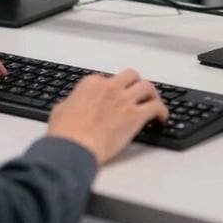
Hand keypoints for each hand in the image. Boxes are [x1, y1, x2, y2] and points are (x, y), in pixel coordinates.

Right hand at [47, 69, 168, 165]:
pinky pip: (156, 107)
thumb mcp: (60, 110)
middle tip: (138, 94)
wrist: (74, 147)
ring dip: (152, 94)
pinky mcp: (135, 115)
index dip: (113, 90)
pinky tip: (162, 118)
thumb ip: (71, 103)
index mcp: (91, 84)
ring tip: (154, 103)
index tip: (115, 99)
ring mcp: (124, 99)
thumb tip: (71, 106)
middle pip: (130, 76)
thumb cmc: (65, 133)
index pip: (107, 80)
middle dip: (135, 84)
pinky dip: (162, 111)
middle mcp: (109, 87)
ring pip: (147, 86)